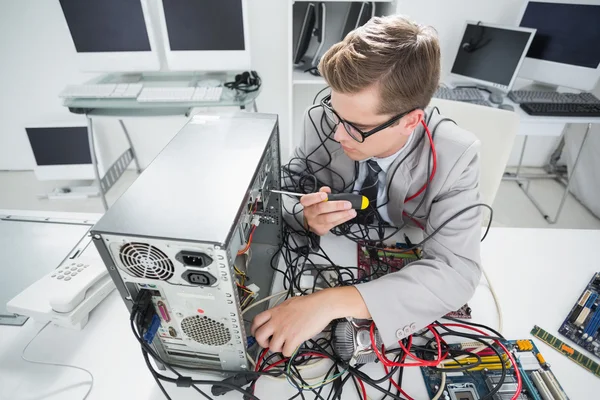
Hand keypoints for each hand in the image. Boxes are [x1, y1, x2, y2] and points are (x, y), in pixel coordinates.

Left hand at [250, 287, 370, 356]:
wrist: (321, 306)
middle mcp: (277, 322)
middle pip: (259, 336)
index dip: (254, 330)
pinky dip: (288, 352)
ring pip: (272, 347)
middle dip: (262, 343)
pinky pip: (285, 352)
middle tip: (269, 343)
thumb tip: (277, 316)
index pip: (256, 321)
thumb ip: (279, 311)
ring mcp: (284, 331)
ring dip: (278, 348)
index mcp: (275, 312)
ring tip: (285, 344)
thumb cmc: (308, 303)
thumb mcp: (288, 303)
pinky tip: (293, 346)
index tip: (257, 333)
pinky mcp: (294, 338)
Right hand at [301, 186, 356, 235]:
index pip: (308, 199)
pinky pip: (334, 224)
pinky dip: (343, 219)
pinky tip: (349, 215)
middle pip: (321, 208)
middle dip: (336, 206)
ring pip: (328, 218)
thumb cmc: (315, 208)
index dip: (316, 197)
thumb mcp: (316, 198)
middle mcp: (309, 213)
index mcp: (307, 203)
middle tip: (347, 204)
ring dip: (342, 214)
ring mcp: (315, 222)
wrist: (310, 222)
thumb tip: (326, 189)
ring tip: (351, 211)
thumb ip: (322, 192)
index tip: (325, 195)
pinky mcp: (321, 229)